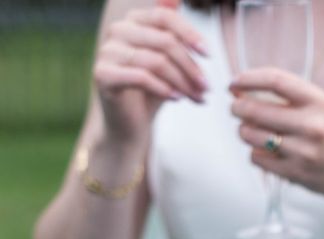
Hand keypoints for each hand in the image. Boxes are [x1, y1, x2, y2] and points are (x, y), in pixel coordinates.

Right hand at [94, 0, 208, 142]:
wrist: (130, 125)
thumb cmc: (152, 92)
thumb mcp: (167, 61)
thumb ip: (171, 32)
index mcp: (133, 22)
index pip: (165, 17)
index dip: (190, 33)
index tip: (209, 55)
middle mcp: (117, 32)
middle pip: (164, 41)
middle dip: (191, 66)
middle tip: (207, 87)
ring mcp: (107, 53)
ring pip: (156, 61)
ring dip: (183, 82)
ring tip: (197, 98)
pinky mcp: (102, 75)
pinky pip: (141, 77)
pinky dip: (164, 89)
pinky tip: (177, 99)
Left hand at [229, 68, 323, 212]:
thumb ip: (291, 100)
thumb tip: (246, 93)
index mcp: (320, 102)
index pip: (275, 80)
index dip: (249, 78)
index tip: (236, 82)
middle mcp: (311, 124)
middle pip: (255, 109)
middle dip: (238, 107)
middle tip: (236, 108)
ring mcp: (302, 150)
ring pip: (251, 134)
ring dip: (245, 131)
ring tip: (253, 131)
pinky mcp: (294, 172)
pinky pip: (256, 157)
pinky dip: (255, 153)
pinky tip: (267, 151)